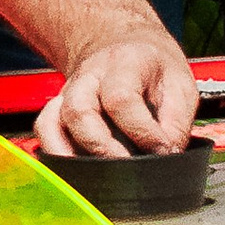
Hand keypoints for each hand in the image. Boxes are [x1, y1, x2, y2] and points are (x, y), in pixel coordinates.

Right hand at [35, 24, 198, 159]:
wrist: (128, 48)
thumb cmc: (153, 69)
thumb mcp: (180, 86)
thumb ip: (176, 123)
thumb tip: (168, 156)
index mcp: (124, 63)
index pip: (122, 99)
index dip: (142, 131)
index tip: (162, 150)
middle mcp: (89, 76)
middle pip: (79, 111)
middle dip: (101, 147)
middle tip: (125, 169)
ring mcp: (69, 92)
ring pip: (52, 122)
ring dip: (70, 154)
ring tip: (93, 177)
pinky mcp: (59, 110)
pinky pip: (44, 131)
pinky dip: (54, 153)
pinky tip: (74, 171)